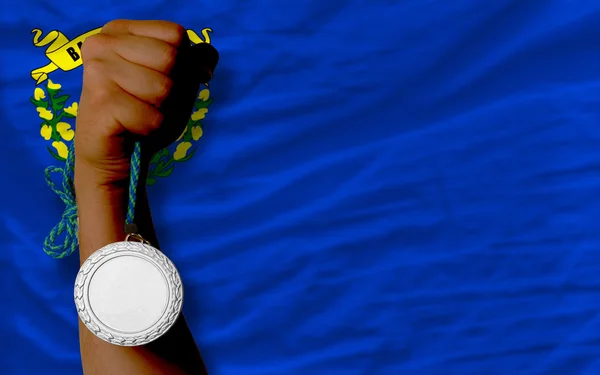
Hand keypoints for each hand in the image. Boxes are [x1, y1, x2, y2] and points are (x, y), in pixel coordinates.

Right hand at [74, 19, 216, 187]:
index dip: (185, 62)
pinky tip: (131, 128)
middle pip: (170, 57)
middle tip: (150, 102)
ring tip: (139, 114)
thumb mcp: (177, 83)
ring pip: (163, 88)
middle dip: (173, 89)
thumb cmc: (144, 113)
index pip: (175, 34)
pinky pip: (152, 117)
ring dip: (161, 110)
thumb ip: (195, 62)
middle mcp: (103, 43)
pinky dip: (151, 128)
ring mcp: (97, 70)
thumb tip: (207, 56)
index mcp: (120, 30)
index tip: (167, 79)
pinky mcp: (100, 102)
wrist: (114, 154)